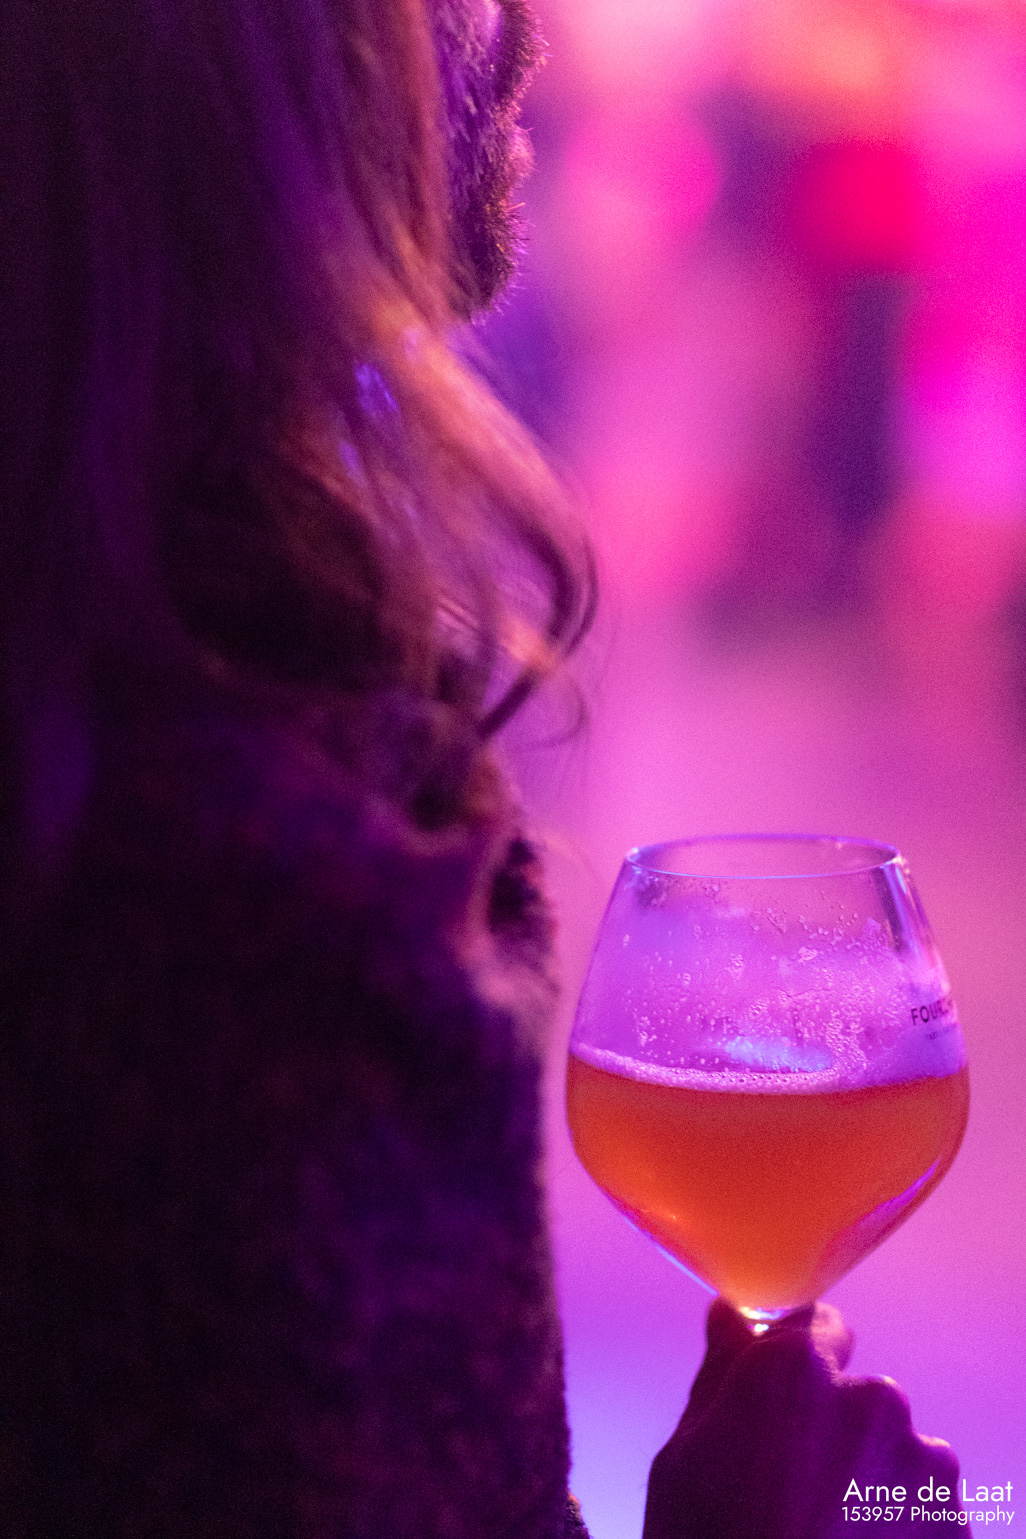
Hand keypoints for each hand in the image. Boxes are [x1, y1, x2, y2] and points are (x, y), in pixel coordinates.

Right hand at [642, 1298, 961, 1538]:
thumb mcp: (682, 1460)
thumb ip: (720, 1374)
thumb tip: (731, 1313)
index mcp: (798, 1370)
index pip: (818, 1324)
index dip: (796, 1363)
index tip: (779, 1401)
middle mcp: (873, 1400)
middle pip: (858, 1396)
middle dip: (832, 1429)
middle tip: (789, 1491)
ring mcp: (924, 1467)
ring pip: (897, 1454)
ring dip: (870, 1480)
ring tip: (823, 1537)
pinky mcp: (955, 1527)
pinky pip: (925, 1509)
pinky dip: (897, 1529)